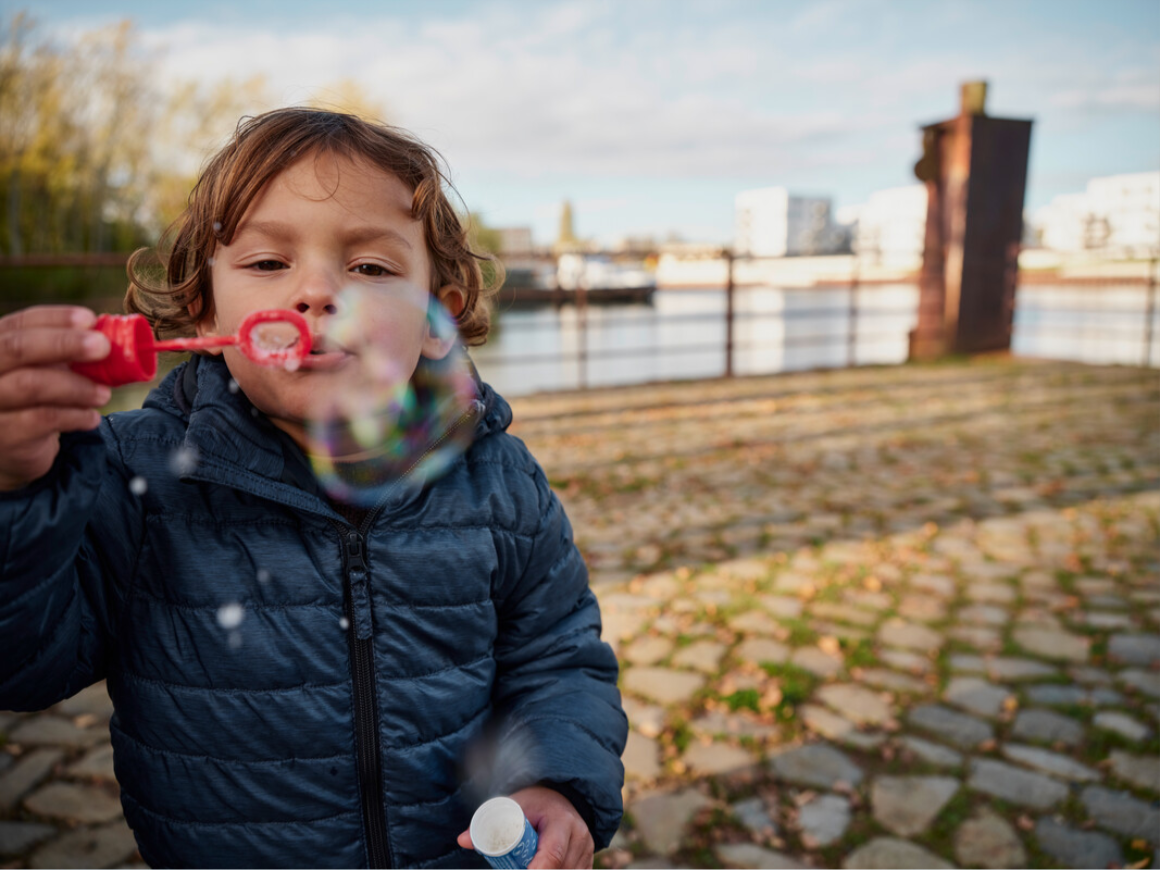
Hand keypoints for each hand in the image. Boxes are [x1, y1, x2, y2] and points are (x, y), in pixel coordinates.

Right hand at [0, 306, 110, 490]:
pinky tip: (92, 418)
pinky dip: (74, 416)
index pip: (20, 324)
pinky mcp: (2, 434)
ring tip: (104, 394)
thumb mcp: (45, 370)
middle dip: (65, 344)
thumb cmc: (33, 399)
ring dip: (77, 386)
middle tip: (104, 346)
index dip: (56, 319)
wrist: (12, 448)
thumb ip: (67, 354)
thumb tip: (108, 337)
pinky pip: (42, 419)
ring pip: (31, 384)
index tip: (90, 319)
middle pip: (18, 348)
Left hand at [458, 786, 593, 868]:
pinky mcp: (588, 860)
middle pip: (560, 869)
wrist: (561, 798)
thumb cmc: (534, 803)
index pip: (552, 855)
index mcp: (562, 821)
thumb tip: (462, 840)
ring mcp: (587, 850)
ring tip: (526, 862)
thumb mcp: (513, 807)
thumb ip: (490, 824)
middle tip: (515, 866)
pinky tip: (542, 865)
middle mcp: (580, 836)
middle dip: (537, 869)